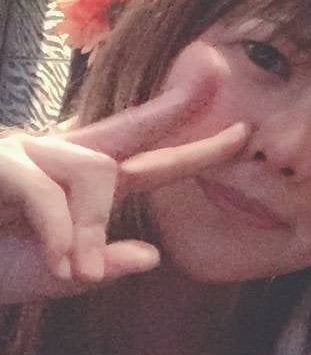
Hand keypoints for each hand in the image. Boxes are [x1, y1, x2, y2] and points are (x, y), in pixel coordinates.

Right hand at [0, 44, 248, 304]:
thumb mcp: (48, 277)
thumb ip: (99, 267)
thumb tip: (157, 256)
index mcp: (76, 186)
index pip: (145, 159)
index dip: (193, 144)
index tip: (243, 131)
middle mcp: (55, 159)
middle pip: (129, 127)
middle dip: (177, 105)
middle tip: (219, 77)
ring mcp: (23, 153)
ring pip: (95, 172)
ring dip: (94, 227)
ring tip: (77, 272)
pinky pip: (46, 190)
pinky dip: (63, 230)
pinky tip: (62, 264)